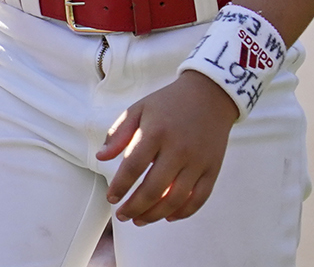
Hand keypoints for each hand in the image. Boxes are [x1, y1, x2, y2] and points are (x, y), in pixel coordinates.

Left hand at [96, 70, 238, 223]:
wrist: (210, 94)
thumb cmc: (169, 103)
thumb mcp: (140, 109)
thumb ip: (118, 133)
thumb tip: (101, 158)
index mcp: (156, 132)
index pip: (133, 167)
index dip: (119, 187)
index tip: (111, 198)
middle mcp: (178, 148)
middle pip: (153, 189)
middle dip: (133, 208)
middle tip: (122, 215)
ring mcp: (198, 161)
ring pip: (175, 200)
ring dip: (154, 215)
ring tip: (140, 219)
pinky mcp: (212, 168)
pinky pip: (198, 199)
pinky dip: (183, 212)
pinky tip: (168, 216)